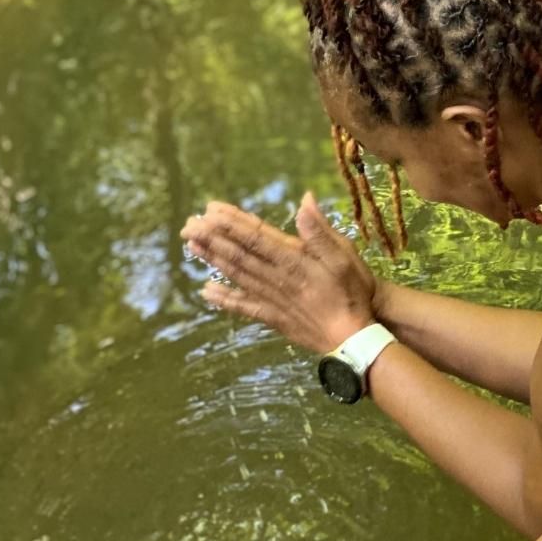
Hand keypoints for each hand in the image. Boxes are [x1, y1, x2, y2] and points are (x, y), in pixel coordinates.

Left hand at [181, 193, 377, 353]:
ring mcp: (272, 300)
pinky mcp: (273, 318)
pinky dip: (224, 300)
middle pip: (240, 255)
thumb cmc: (352, 294)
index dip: (232, 223)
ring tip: (192, 245)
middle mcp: (277, 279)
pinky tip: (206, 292)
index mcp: (294, 261)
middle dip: (213, 238)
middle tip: (189, 225)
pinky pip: (244, 306)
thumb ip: (321, 232)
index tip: (210, 210)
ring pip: (237, 275)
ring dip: (213, 259)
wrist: (351, 339)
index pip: (257, 237)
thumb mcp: (345, 257)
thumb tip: (305, 201)